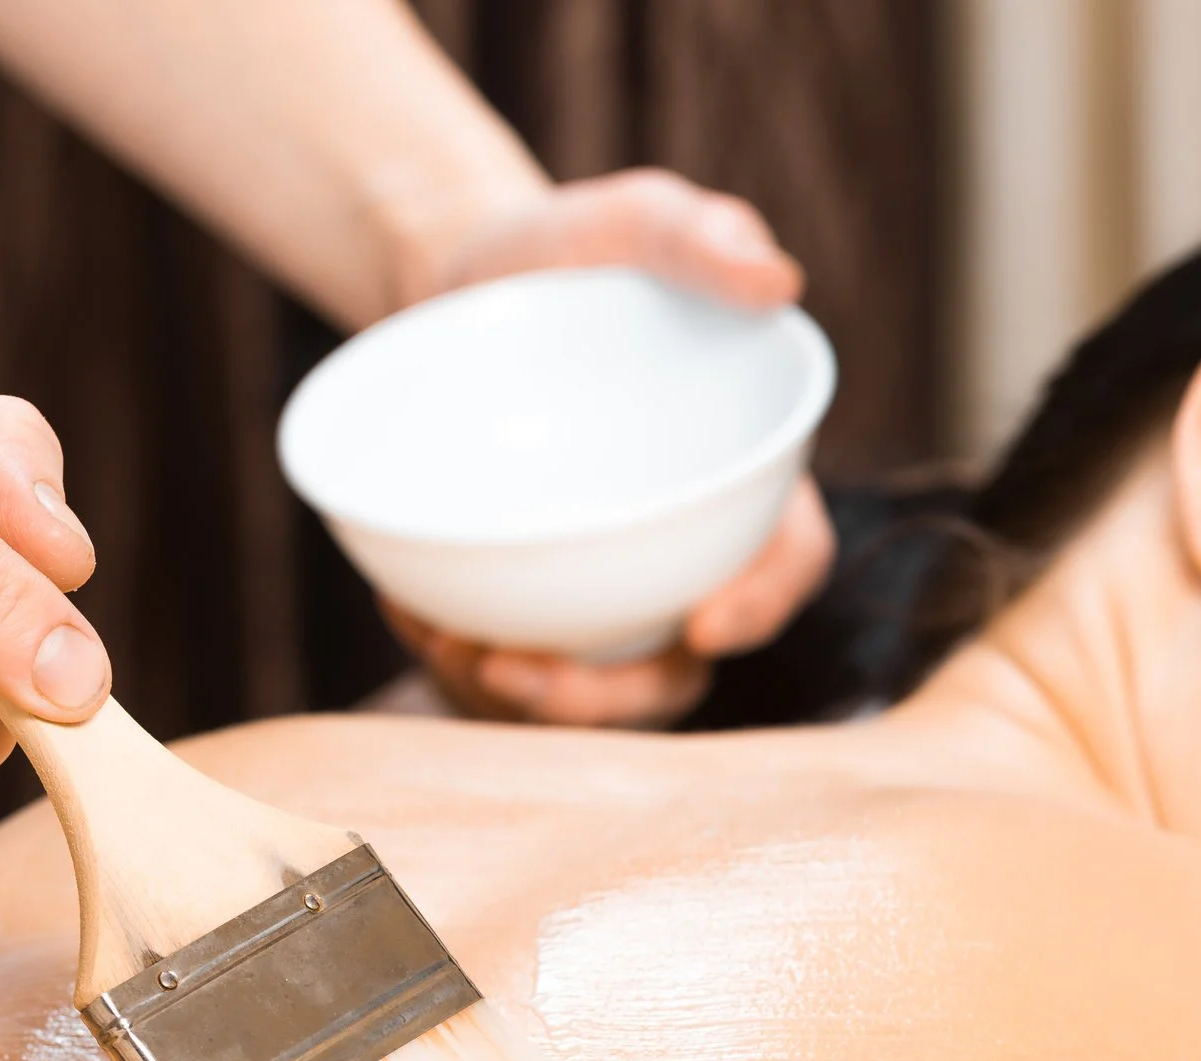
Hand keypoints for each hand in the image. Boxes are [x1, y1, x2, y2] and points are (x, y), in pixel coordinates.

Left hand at [385, 170, 834, 726]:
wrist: (458, 286)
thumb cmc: (566, 252)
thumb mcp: (628, 222)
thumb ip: (699, 235)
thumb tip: (775, 279)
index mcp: (744, 479)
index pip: (787, 561)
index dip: (763, 606)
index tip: (705, 626)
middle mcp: (686, 555)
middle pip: (679, 666)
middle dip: (609, 697)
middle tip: (517, 670)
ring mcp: (608, 594)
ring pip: (591, 691)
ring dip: (521, 700)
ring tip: (444, 642)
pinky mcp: (535, 608)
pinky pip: (513, 674)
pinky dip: (462, 668)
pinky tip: (414, 619)